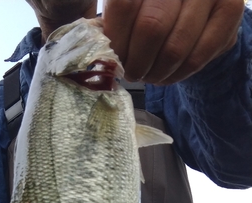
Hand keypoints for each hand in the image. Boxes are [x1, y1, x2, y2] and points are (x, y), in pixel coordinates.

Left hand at [102, 0, 244, 83]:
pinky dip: (177, 75)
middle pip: (151, 27)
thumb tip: (92, 50)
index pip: (124, 6)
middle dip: (137, 61)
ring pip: (175, 48)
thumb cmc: (154, 4)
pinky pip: (197, 58)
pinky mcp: (230, 10)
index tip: (113, 59)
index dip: (116, 40)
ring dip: (156, 73)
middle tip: (132, 73)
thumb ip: (111, 21)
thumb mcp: (131, 4)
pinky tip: (167, 74)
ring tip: (149, 75)